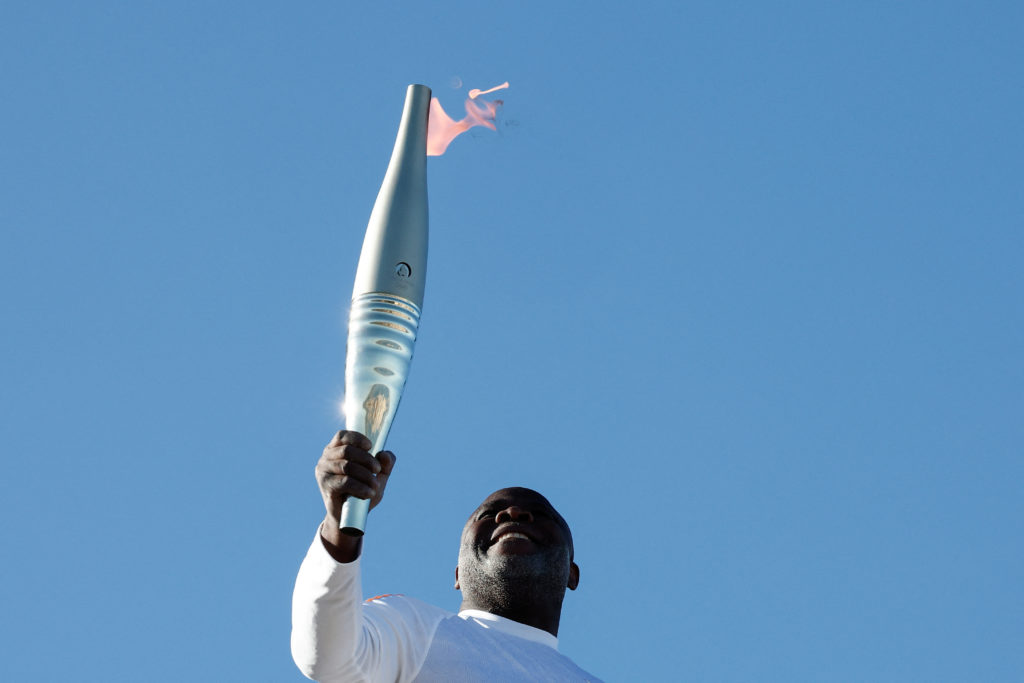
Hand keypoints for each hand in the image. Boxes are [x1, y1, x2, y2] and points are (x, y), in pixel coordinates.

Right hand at [315, 430, 395, 561]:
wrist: (348, 518)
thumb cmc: (361, 491)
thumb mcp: (377, 476)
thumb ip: (385, 464)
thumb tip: (385, 455)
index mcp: (336, 450)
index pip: (342, 436)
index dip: (357, 438)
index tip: (370, 446)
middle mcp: (326, 458)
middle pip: (347, 450)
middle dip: (367, 459)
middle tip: (378, 470)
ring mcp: (323, 471)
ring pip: (347, 466)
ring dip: (365, 475)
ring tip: (375, 485)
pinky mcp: (325, 485)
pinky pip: (345, 482)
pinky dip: (360, 487)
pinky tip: (369, 493)